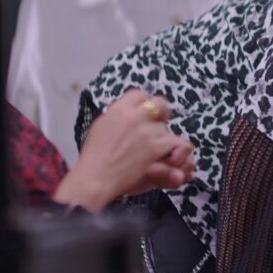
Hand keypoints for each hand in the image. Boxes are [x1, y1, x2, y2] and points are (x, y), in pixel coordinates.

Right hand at [53, 90, 194, 211]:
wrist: (94, 178)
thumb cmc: (93, 157)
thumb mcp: (101, 127)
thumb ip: (117, 116)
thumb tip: (129, 110)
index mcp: (119, 110)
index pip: (139, 94)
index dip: (144, 103)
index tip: (143, 113)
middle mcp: (135, 117)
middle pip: (160, 104)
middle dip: (161, 113)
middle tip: (156, 126)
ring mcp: (148, 131)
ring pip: (166, 127)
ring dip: (162, 137)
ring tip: (154, 150)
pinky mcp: (156, 147)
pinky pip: (178, 144)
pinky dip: (176, 151)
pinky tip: (169, 157)